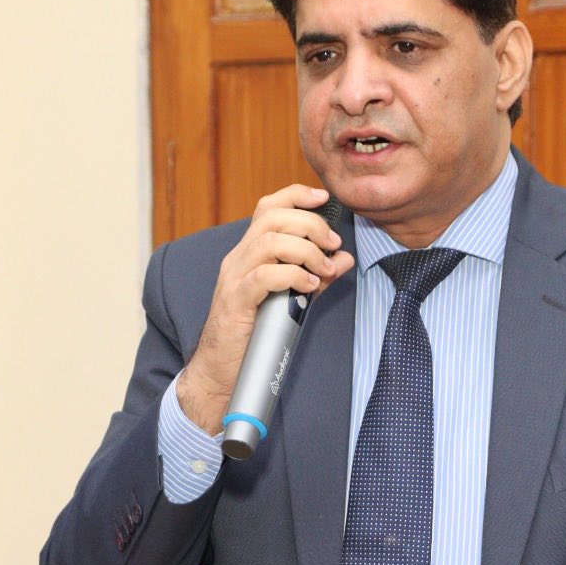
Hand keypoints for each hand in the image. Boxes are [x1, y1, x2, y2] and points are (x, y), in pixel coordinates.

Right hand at [177, 185, 354, 434]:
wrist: (221, 369)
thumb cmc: (254, 333)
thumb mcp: (291, 298)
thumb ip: (317, 276)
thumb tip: (344, 258)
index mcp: (249, 252)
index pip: (268, 208)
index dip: (296, 195)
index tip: (324, 197)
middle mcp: (238, 258)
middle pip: (272, 218)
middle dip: (310, 224)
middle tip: (333, 244)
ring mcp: (234, 278)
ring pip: (269, 243)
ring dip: (306, 251)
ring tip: (324, 269)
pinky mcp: (236, 301)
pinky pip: (264, 276)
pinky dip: (292, 275)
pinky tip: (308, 286)